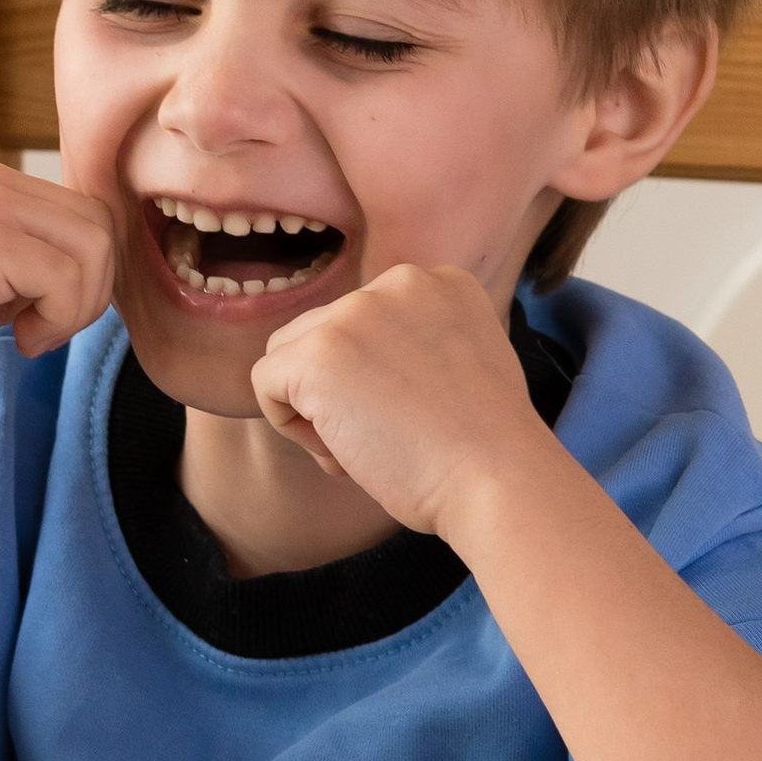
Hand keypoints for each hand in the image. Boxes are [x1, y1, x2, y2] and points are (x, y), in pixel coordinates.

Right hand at [0, 159, 116, 422]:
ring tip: (30, 334)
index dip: (89, 275)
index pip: (90, 213)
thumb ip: (41, 252)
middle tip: (45, 329)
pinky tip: (15, 339)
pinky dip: (58, 322)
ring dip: (77, 308)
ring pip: (95, 248)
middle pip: (101, 225)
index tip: (47, 314)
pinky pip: (68, 278)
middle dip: (91, 291)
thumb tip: (112, 256)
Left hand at [250, 264, 553, 540]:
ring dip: (313, 406)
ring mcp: (355, 312)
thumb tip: (351, 368)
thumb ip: (414, 345)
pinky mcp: (319, 352)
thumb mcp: (462, 364)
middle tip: (385, 439)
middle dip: (340, 390)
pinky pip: (265, 383)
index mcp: (440, 281)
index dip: (375, 376)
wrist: (496, 479)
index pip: (366, 320)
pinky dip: (289, 426)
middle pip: (323, 331)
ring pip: (290, 355)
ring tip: (364, 446)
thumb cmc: (483, 451)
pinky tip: (340, 450)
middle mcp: (398, 281)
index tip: (416, 414)